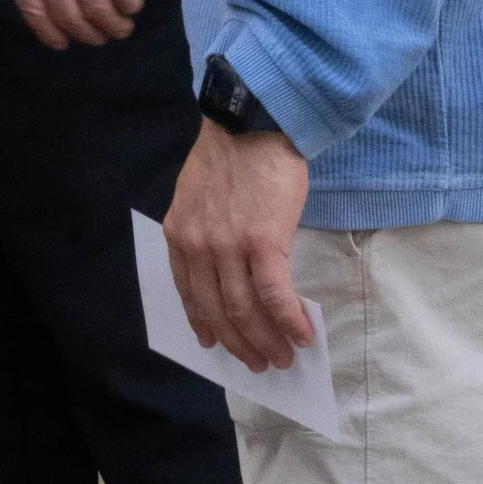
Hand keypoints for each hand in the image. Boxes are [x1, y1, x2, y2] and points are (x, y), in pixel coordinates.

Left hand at [2, 0, 141, 47]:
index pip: (33, 11)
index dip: (50, 32)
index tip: (62, 43)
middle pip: (69, 17)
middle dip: (87, 33)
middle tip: (98, 37)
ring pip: (98, 11)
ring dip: (112, 26)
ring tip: (120, 28)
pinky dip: (129, 4)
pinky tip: (131, 7)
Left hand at [164, 120, 311, 372]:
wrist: (253, 120)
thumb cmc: (233, 153)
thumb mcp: (198, 193)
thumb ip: (203, 229)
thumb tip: (224, 263)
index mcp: (180, 234)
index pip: (189, 294)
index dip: (204, 324)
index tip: (215, 343)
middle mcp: (198, 247)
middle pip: (217, 311)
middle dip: (238, 343)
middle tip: (258, 363)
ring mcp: (229, 247)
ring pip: (244, 310)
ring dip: (265, 341)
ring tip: (283, 358)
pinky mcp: (263, 243)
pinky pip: (275, 295)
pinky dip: (288, 321)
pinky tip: (302, 335)